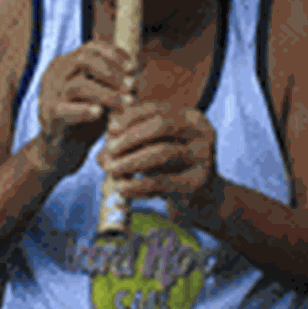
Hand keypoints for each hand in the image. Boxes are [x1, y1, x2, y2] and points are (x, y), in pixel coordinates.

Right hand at [32, 40, 135, 178]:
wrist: (61, 151)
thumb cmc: (85, 119)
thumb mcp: (101, 95)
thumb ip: (114, 82)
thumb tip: (137, 70)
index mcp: (66, 63)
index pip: (91, 47)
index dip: (115, 54)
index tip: (134, 67)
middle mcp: (55, 74)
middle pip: (84, 59)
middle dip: (113, 72)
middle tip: (132, 86)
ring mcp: (49, 94)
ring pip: (79, 85)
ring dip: (108, 94)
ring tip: (127, 103)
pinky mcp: (49, 115)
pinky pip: (66, 110)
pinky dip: (84, 110)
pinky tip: (100, 114)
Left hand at [96, 102, 224, 227]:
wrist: (199, 199)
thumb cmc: (170, 169)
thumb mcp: (152, 150)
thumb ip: (129, 143)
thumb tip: (103, 148)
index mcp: (190, 117)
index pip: (155, 109)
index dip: (129, 118)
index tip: (109, 130)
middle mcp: (202, 132)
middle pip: (161, 125)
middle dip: (130, 137)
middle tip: (109, 150)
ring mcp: (204, 157)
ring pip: (162, 152)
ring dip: (130, 161)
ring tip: (109, 170)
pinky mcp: (198, 182)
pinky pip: (163, 181)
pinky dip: (138, 185)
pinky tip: (122, 189)